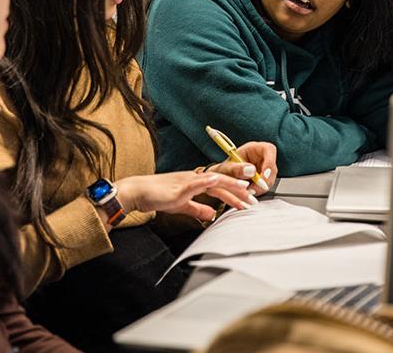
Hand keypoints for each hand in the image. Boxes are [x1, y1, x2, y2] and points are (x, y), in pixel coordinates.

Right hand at [115, 172, 255, 223]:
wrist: (138, 193)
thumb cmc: (157, 196)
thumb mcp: (182, 205)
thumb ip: (197, 208)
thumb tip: (212, 214)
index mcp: (195, 182)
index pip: (220, 186)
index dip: (235, 193)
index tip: (249, 202)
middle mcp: (194, 178)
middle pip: (221, 182)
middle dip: (239, 190)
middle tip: (254, 199)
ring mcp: (186, 181)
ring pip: (213, 180)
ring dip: (229, 183)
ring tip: (244, 188)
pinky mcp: (178, 186)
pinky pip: (194, 182)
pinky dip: (207, 181)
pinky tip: (216, 180)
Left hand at [205, 141, 277, 194]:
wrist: (221, 179)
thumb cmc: (224, 170)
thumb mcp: (226, 169)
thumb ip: (237, 169)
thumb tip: (251, 170)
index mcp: (253, 148)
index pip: (269, 150)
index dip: (270, 162)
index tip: (264, 175)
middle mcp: (261, 157)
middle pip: (272, 168)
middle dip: (264, 181)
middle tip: (253, 189)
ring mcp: (263, 168)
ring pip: (270, 179)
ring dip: (260, 187)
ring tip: (247, 190)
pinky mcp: (263, 179)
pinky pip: (266, 185)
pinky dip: (258, 190)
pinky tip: (249, 191)